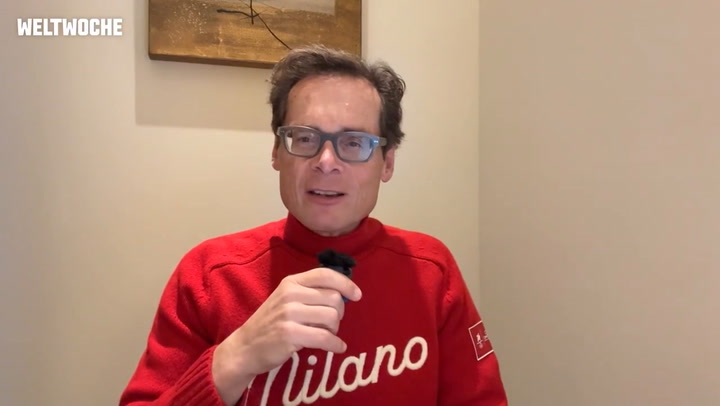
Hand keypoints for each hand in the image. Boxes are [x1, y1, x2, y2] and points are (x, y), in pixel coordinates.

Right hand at [212, 267, 361, 404]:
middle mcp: (290, 295)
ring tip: (327, 335)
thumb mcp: (286, 299)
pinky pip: (325, 338)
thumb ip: (310, 293)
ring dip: (335, 329)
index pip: (325, 275)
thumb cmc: (271, 323)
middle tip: (331, 323)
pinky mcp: (289, 335)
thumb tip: (344, 293)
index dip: (346, 283)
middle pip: (334, 298)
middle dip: (339, 313)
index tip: (357, 295)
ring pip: (332, 317)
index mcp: (291, 283)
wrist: (245, 347)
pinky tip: (337, 347)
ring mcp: (288, 314)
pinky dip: (335, 345)